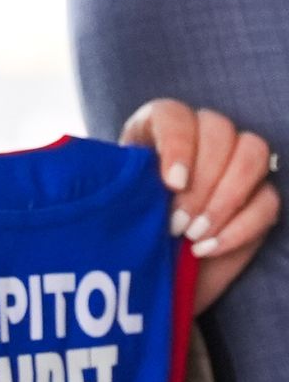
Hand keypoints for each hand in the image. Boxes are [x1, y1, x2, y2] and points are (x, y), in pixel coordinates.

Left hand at [121, 99, 279, 313]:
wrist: (146, 266)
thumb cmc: (124, 225)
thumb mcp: (114, 200)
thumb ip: (121, 183)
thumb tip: (119, 173)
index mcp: (157, 127)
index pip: (174, 114)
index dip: (177, 145)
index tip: (171, 184)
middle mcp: (200, 135)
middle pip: (220, 131)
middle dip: (202, 181)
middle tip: (177, 222)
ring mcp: (233, 163)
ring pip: (253, 154)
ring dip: (226, 198)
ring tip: (193, 235)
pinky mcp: (257, 196)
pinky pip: (267, 200)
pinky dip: (240, 227)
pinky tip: (206, 248)